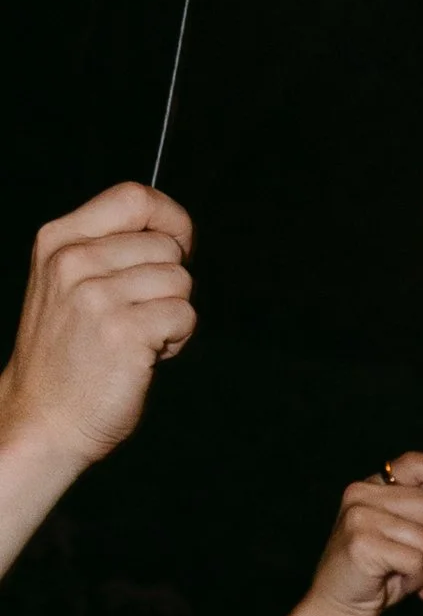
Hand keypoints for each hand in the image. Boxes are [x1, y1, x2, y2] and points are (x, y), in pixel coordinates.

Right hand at [0, 185, 194, 473]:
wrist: (44, 418)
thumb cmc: (65, 357)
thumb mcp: (67, 284)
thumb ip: (106, 252)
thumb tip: (171, 234)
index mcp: (59, 240)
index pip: (134, 198)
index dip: (171, 218)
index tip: (180, 243)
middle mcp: (75, 261)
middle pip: (166, 246)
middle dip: (169, 282)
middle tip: (143, 316)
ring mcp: (98, 297)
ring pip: (180, 282)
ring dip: (173, 314)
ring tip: (141, 338)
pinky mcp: (126, 333)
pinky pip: (184, 316)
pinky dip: (177, 340)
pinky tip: (147, 356)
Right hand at [302, 452, 422, 615]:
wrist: (337, 605)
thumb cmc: (373, 575)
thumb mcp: (401, 536)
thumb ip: (420, 512)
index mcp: (373, 487)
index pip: (415, 464)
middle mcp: (363, 494)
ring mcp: (360, 516)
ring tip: (421, 583)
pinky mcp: (362, 542)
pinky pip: (416, 560)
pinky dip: (419, 580)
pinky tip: (404, 586)